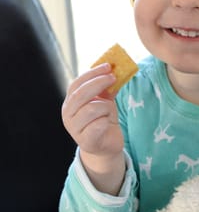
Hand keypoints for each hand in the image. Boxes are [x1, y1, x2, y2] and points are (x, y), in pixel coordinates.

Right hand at [61, 63, 125, 193]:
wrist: (106, 145)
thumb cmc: (104, 119)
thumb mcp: (105, 101)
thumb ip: (107, 87)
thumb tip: (116, 69)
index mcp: (70, 103)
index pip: (76, 84)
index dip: (91, 74)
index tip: (108, 66)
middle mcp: (68, 115)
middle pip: (81, 95)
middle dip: (99, 83)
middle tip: (114, 77)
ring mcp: (74, 129)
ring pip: (91, 109)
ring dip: (105, 106)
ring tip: (109, 112)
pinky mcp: (85, 141)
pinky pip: (97, 126)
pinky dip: (106, 121)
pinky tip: (108, 123)